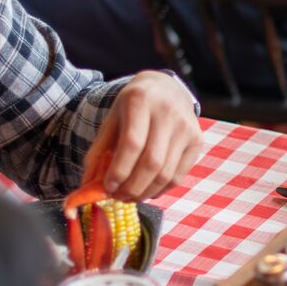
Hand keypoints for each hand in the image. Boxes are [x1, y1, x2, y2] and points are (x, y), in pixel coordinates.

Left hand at [84, 71, 203, 201]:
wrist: (166, 88)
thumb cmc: (134, 106)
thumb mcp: (113, 119)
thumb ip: (99, 150)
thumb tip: (89, 185)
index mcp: (140, 101)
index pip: (132, 144)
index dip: (119, 171)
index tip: (108, 187)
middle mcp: (167, 113)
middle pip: (152, 163)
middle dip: (132, 187)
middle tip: (118, 197)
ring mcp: (186, 127)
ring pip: (166, 173)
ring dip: (146, 192)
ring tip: (131, 196)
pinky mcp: (197, 140)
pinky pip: (179, 175)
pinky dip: (161, 189)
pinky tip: (148, 190)